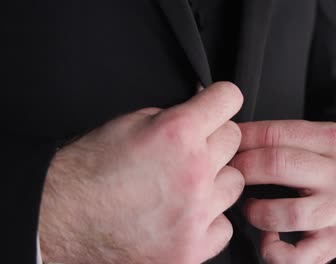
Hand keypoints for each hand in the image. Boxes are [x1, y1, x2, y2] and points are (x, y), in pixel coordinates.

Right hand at [39, 82, 244, 263]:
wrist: (64, 218)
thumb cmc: (90, 170)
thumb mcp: (131, 123)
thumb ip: (175, 116)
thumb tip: (201, 111)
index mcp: (178, 133)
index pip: (229, 99)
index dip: (220, 99)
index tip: (217, 105)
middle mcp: (194, 172)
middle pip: (234, 140)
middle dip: (214, 140)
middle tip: (190, 151)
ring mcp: (197, 213)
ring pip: (235, 183)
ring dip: (215, 181)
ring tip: (185, 187)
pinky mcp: (193, 248)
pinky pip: (224, 225)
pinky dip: (209, 220)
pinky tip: (185, 216)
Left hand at [230, 121, 335, 263]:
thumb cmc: (326, 166)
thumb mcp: (313, 138)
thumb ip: (279, 137)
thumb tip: (231, 138)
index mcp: (331, 140)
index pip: (274, 134)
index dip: (241, 140)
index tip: (226, 146)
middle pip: (277, 165)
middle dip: (242, 169)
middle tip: (229, 175)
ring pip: (288, 212)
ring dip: (257, 211)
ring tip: (250, 208)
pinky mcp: (335, 242)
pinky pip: (297, 256)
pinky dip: (274, 251)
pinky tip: (268, 238)